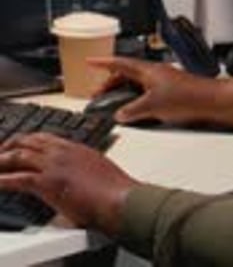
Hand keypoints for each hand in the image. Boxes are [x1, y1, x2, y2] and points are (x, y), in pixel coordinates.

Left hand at [0, 132, 136, 233]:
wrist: (118, 198)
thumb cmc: (114, 188)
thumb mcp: (98, 168)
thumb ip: (84, 165)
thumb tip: (78, 174)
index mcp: (74, 147)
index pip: (44, 137)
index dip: (28, 139)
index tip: (19, 143)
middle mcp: (62, 151)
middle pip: (28, 141)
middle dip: (10, 145)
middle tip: (1, 152)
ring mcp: (54, 165)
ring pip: (19, 155)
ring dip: (2, 159)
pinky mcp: (48, 183)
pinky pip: (19, 178)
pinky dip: (3, 180)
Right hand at [88, 56, 209, 125]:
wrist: (210, 101)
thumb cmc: (186, 96)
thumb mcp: (151, 106)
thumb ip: (132, 110)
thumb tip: (120, 114)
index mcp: (147, 70)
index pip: (119, 63)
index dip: (102, 63)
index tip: (90, 61)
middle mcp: (154, 72)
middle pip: (126, 74)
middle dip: (110, 83)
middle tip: (99, 94)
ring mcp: (162, 81)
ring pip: (136, 84)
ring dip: (124, 92)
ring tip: (115, 105)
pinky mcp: (169, 91)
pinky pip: (146, 92)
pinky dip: (137, 99)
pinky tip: (136, 111)